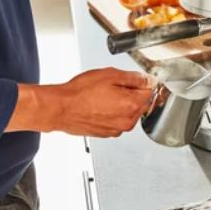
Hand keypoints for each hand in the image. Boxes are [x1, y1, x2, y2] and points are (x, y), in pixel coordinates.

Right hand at [6, 68, 155, 137]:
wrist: (60, 108)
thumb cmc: (80, 93)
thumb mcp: (110, 75)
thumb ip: (134, 78)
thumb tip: (147, 80)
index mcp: (132, 105)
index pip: (150, 91)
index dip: (142, 82)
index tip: (135, 79)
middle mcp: (127, 121)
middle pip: (141, 103)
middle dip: (132, 93)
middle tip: (113, 86)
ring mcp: (117, 129)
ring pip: (128, 112)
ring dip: (121, 103)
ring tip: (103, 95)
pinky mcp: (107, 133)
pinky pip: (116, 120)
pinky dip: (111, 112)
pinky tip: (98, 105)